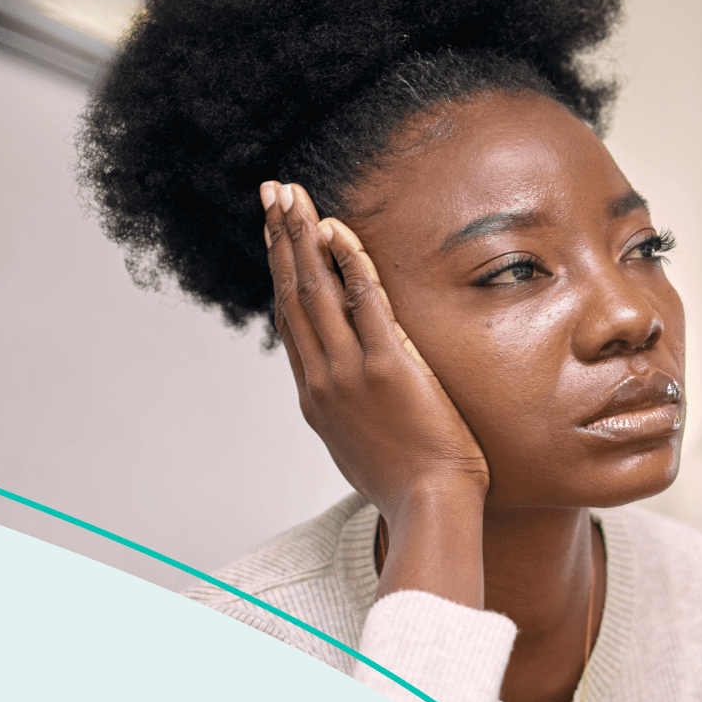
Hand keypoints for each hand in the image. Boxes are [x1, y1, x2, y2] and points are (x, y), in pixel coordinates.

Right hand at [262, 181, 490, 524]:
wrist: (430, 507)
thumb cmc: (410, 486)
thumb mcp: (365, 448)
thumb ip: (355, 415)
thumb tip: (361, 402)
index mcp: (315, 398)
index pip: (292, 322)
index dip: (281, 274)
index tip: (276, 238)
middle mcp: (322, 379)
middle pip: (292, 295)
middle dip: (280, 239)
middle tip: (270, 195)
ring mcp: (350, 371)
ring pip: (315, 289)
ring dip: (301, 236)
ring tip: (289, 195)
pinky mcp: (387, 366)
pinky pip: (364, 300)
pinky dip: (347, 260)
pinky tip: (335, 228)